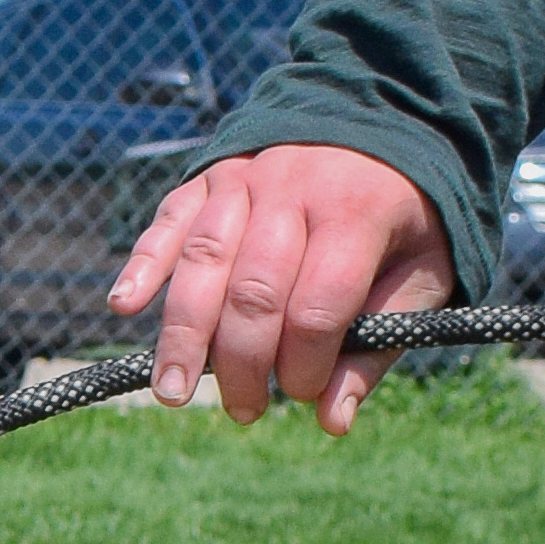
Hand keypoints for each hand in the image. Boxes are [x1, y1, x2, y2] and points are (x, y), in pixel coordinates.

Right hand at [107, 146, 454, 435]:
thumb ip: (378, 346)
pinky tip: (124, 304)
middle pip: (253, 293)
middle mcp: (294, 189)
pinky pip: (169, 222)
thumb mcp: (420, 274)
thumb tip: (332, 422)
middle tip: (245, 410)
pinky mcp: (208, 179)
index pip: (316, 308)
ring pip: (204, 263)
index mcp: (357, 212)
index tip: (304, 393)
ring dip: (182, 335)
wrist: (378, 121)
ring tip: (173, 392)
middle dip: (243, 366)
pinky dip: (143, 263)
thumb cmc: (398, 217)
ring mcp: (245, 179)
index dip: (304, 366)